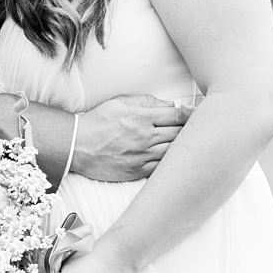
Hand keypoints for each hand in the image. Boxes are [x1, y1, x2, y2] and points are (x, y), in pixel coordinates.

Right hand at [73, 93, 189, 180]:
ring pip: (174, 152)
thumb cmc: (97, 122)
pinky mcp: (138, 171)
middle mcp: (145, 137)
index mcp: (141, 117)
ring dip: (182, 147)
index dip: (188, 115)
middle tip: (194, 129)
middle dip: (189, 130)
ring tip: (186, 144)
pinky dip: (170, 163)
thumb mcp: (119, 102)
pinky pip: (162, 168)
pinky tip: (172, 159)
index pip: (176, 116)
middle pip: (179, 134)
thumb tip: (169, 105)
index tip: (192, 115)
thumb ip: (146, 101)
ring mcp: (142, 156)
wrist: (77, 146)